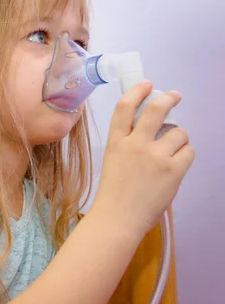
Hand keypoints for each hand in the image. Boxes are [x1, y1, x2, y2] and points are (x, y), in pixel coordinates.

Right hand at [92, 80, 194, 237]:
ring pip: (179, 132)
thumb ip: (129, 144)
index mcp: (116, 142)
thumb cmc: (114, 194)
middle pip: (156, 109)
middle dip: (169, 98)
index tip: (148, 84)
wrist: (117, 219)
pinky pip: (189, 152)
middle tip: (175, 96)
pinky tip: (175, 169)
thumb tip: (155, 129)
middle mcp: (134, 144)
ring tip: (172, 153)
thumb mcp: (114, 161)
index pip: (125, 107)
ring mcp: (154, 156)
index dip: (137, 91)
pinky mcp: (172, 170)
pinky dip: (185, 157)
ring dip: (179, 140)